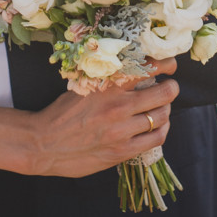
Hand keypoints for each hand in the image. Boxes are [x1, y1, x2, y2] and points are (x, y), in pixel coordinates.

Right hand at [24, 78, 178, 177]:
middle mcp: (117, 107)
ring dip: (166, 109)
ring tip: (160, 107)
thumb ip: (108, 80)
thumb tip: (134, 69)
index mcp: (107, 86)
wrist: (44, 144)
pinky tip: (157, 126)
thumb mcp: (83, 87)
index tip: (169, 65)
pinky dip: (162, 129)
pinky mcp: (122, 151)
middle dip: (171, 87)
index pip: (147, 68)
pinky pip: (156, 138)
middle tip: (170, 86)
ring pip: (162, 116)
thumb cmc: (62, 113)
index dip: (166, 64)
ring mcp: (121, 131)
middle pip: (164, 93)